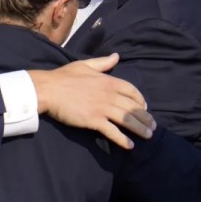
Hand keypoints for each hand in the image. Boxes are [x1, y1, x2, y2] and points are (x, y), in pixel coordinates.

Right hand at [28, 53, 156, 149]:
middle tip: (152, 127)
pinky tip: (130, 145)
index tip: (144, 107)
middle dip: (145, 118)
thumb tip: (117, 56)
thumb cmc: (63, 76)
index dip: (140, 100)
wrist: (48, 89)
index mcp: (108, 81)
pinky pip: (113, 131)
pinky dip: (123, 140)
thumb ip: (102, 62)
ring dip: (140, 129)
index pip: (131, 91)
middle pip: (133, 108)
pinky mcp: (94, 120)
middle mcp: (109, 95)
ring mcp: (102, 108)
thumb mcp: (84, 65)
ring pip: (127, 120)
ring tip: (148, 136)